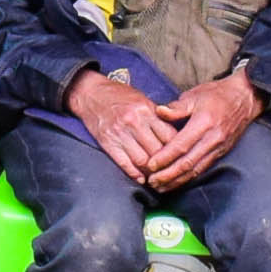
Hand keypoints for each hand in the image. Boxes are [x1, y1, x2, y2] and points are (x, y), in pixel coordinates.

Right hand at [67, 67, 178, 182]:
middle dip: (165, 163)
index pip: (169, 136)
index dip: (176, 150)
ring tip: (156, 176)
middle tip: (170, 170)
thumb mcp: (142, 100)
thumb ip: (158, 117)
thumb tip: (175, 136)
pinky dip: (134, 173)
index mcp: (146, 110)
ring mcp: (120, 133)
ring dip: (150, 171)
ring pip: (142, 160)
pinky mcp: (107, 142)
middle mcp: (134, 122)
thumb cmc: (119, 96)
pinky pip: (124, 163)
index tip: (179, 157)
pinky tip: (140, 178)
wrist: (91, 93)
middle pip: (157, 151)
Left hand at [136, 68, 263, 190]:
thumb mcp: (195, 95)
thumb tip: (159, 112)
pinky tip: (177, 182)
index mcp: (204, 123)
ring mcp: (218, 148)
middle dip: (168, 175)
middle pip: (188, 163)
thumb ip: (176, 107)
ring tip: (161, 187)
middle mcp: (212, 139)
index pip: (181, 145)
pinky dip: (189, 178)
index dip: (165, 157)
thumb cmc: (218, 94)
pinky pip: (203, 168)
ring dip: (177, 181)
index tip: (150, 165)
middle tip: (151, 182)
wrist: (245, 97)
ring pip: (196, 170)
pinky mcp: (221, 152)